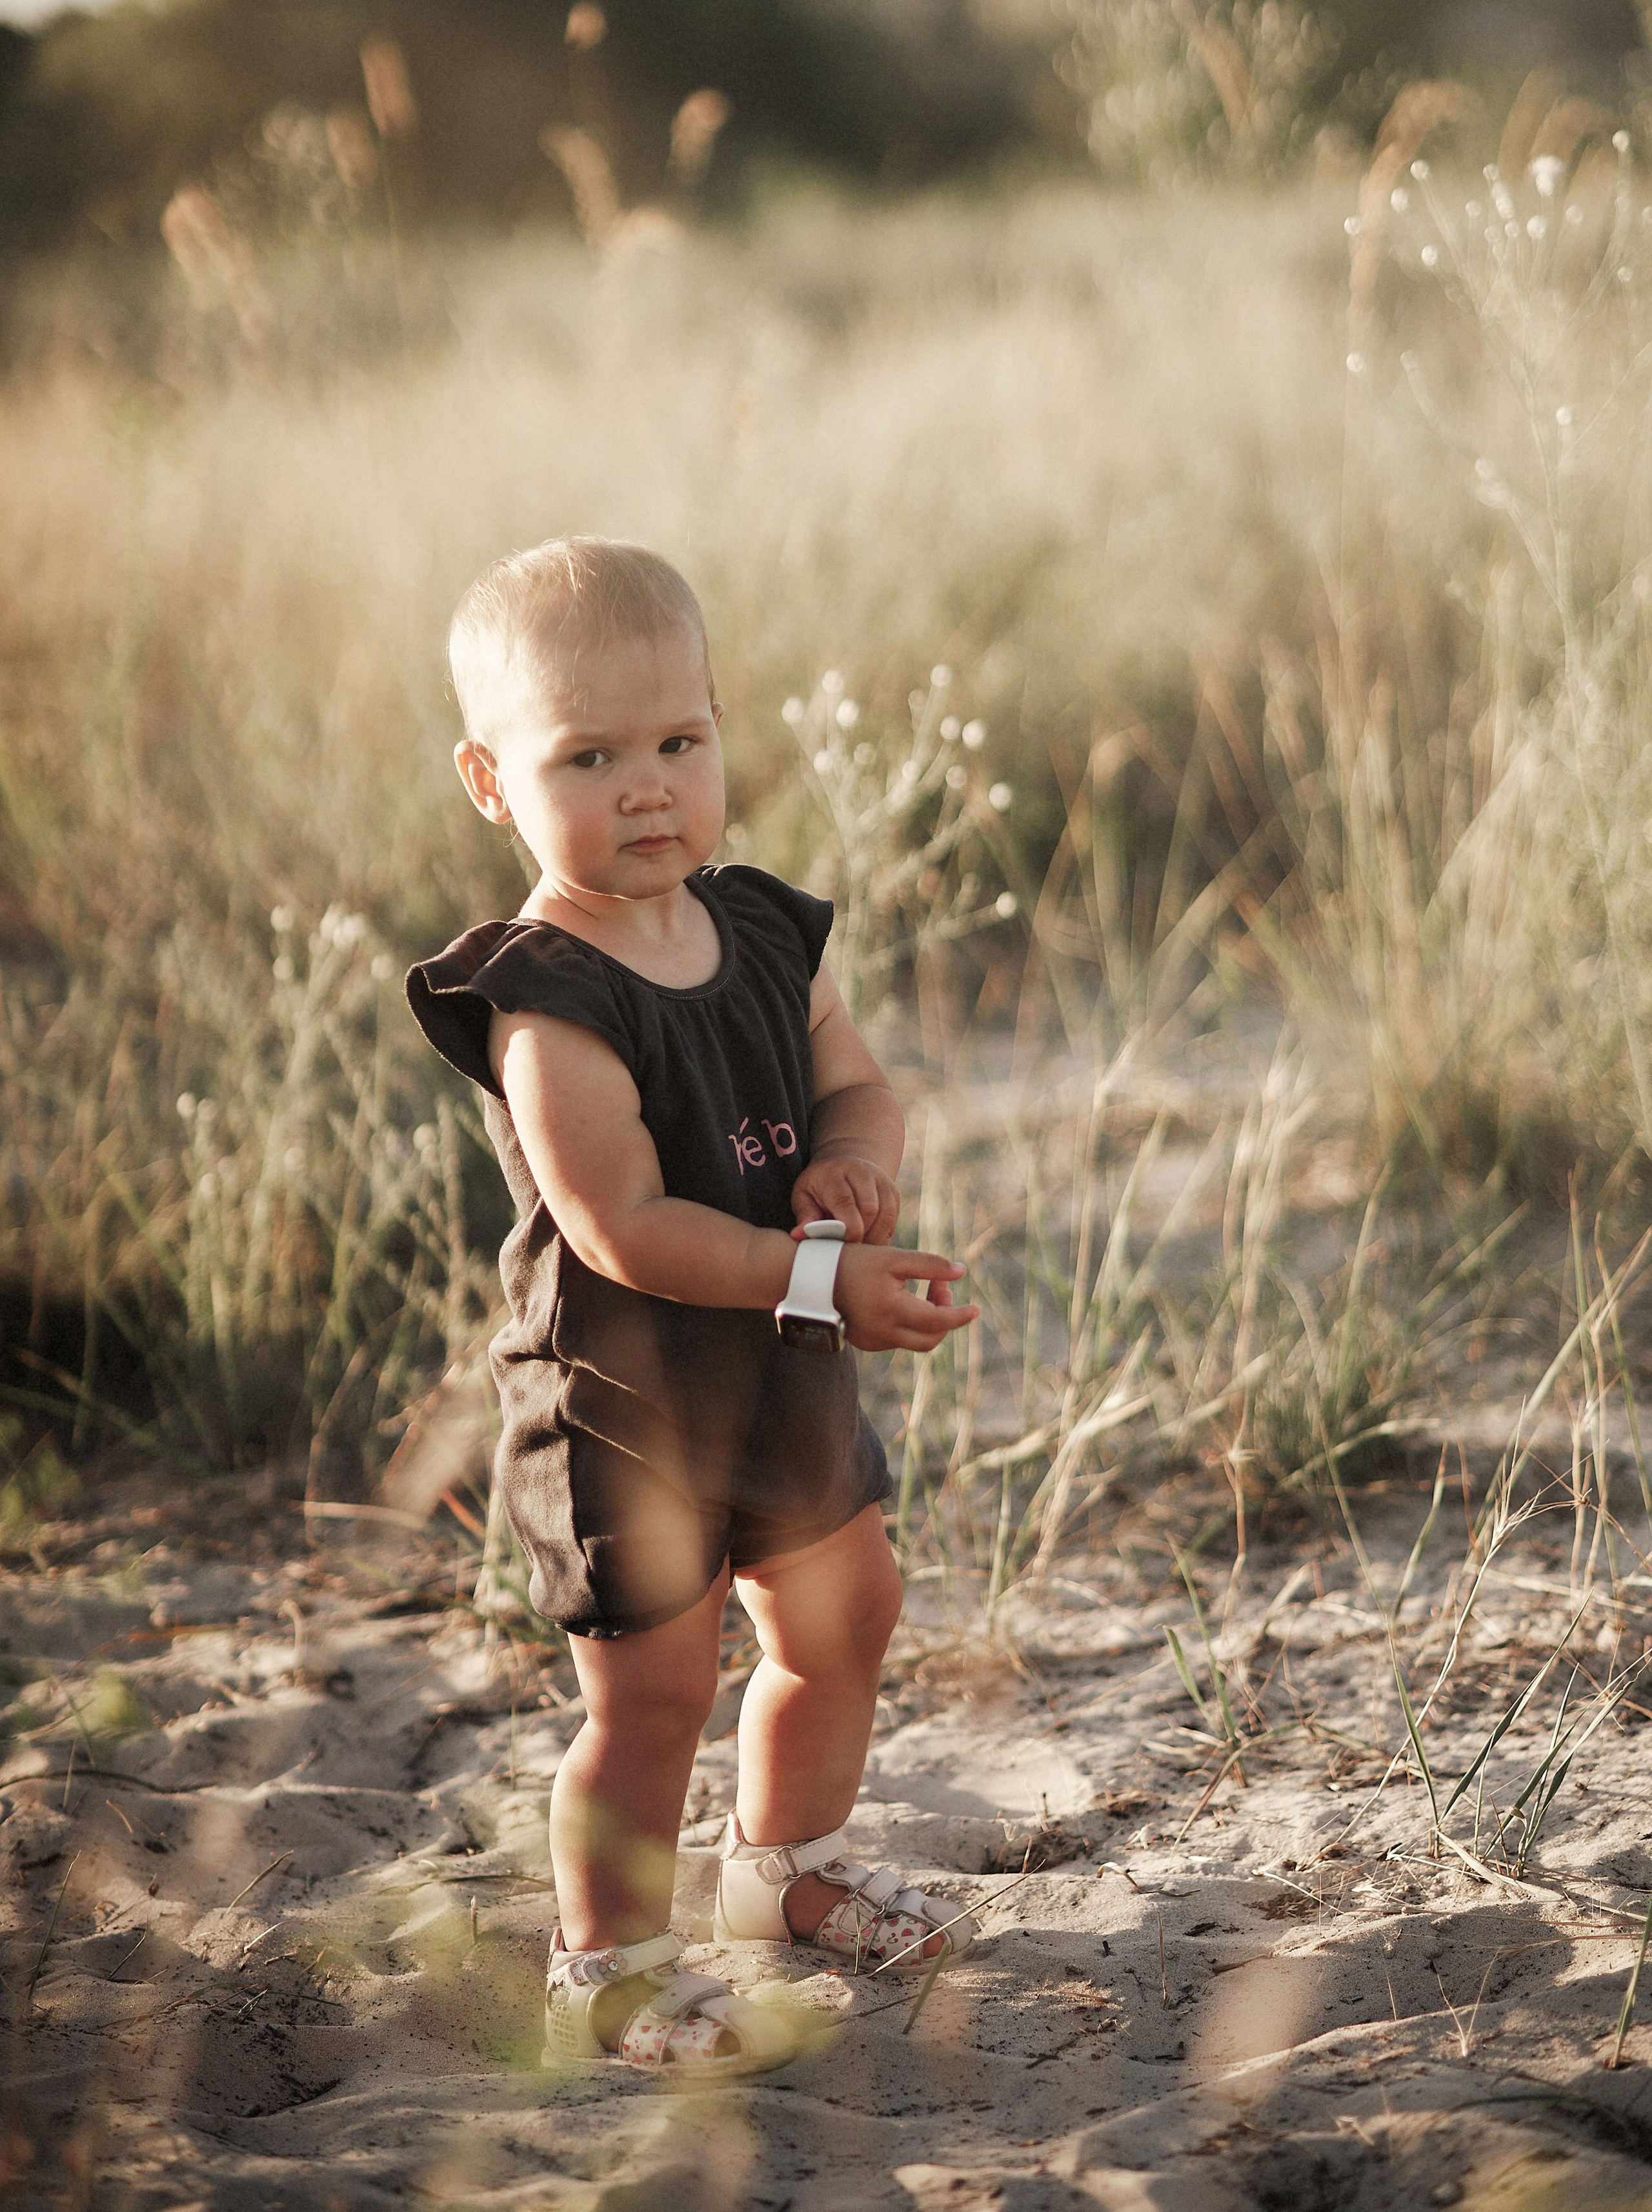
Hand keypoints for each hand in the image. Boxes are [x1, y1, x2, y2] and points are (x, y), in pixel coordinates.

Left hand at [791, 1152, 899, 1245]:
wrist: (846, 1163)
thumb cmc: (819, 1186)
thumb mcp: (804, 1195)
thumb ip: (805, 1215)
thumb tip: (798, 1235)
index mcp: (834, 1174)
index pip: (845, 1202)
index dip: (846, 1229)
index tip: (841, 1247)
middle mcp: (862, 1173)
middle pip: (869, 1209)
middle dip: (861, 1236)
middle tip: (849, 1251)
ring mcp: (881, 1181)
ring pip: (885, 1215)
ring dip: (873, 1238)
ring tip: (858, 1249)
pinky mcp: (893, 1192)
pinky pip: (892, 1219)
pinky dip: (882, 1236)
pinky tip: (868, 1243)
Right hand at [833, 1244, 978, 1353]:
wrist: (811, 1278)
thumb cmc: (853, 1262)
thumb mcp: (892, 1257)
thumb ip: (929, 1265)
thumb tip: (961, 1272)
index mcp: (892, 1311)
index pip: (938, 1321)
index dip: (960, 1316)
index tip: (976, 1309)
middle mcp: (884, 1334)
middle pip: (930, 1339)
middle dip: (945, 1317)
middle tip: (942, 1288)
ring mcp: (874, 1341)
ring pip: (914, 1340)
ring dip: (929, 1320)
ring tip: (928, 1289)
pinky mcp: (865, 1342)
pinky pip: (897, 1339)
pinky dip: (910, 1323)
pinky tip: (905, 1299)